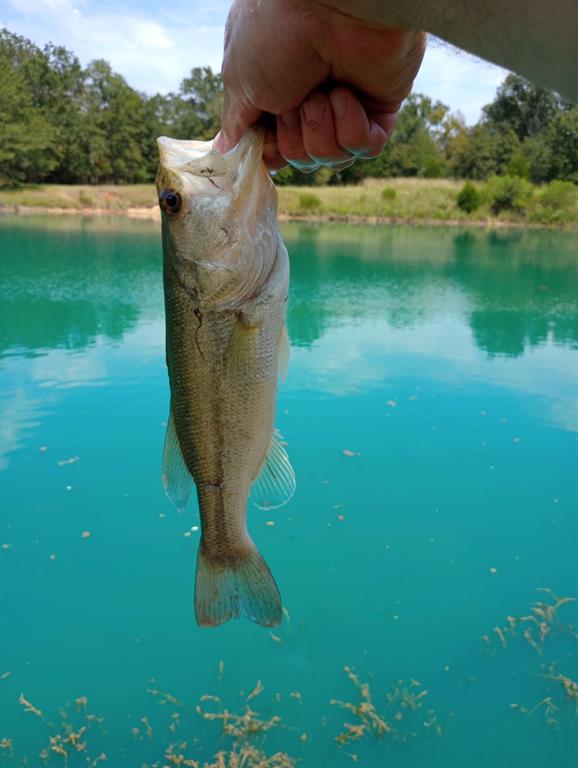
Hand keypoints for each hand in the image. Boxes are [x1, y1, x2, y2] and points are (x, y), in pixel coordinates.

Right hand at [214, 0, 425, 169]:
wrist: (332, 4)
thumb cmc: (277, 33)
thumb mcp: (241, 81)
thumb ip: (237, 121)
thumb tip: (225, 150)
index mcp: (275, 92)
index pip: (274, 149)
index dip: (270, 151)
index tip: (266, 136)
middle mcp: (310, 99)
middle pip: (301, 159)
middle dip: (294, 137)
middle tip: (296, 98)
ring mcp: (347, 105)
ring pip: (331, 158)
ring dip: (320, 129)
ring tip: (322, 91)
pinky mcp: (380, 109)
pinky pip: (365, 149)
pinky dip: (352, 128)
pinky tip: (347, 95)